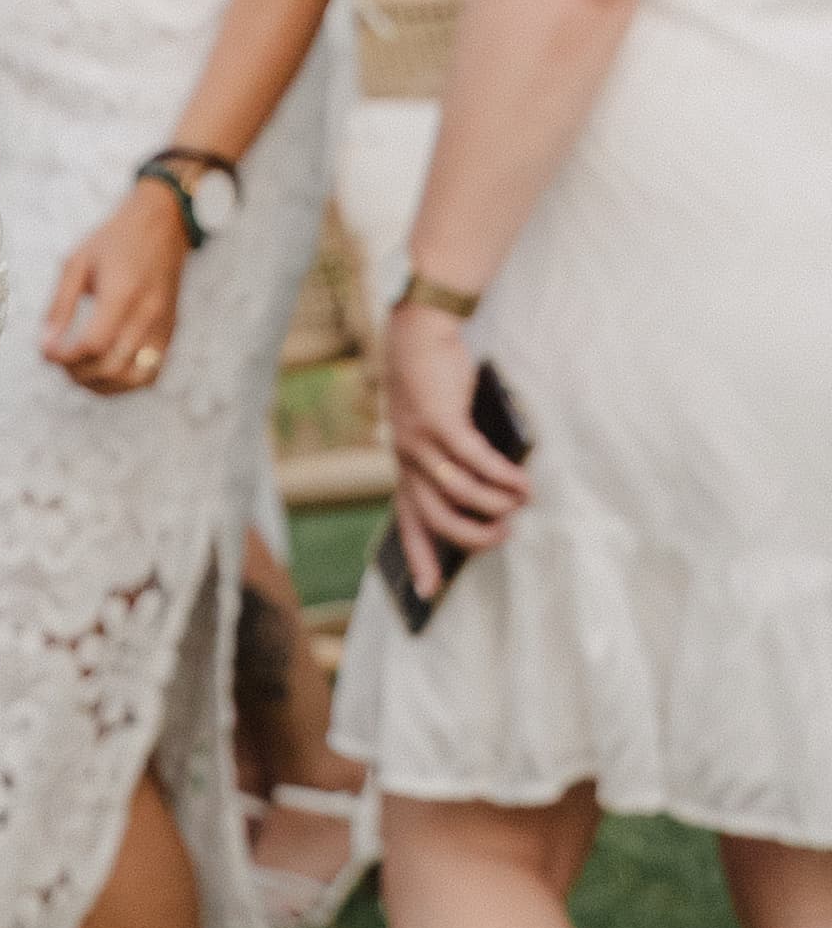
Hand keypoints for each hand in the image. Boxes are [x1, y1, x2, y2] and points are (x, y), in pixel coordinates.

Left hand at [41, 182, 192, 396]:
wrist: (163, 223)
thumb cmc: (116, 238)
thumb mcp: (76, 262)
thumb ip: (60, 305)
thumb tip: (45, 344)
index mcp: (122, 293)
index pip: (94, 344)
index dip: (66, 357)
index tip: (47, 352)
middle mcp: (148, 314)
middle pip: (112, 366)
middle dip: (78, 373)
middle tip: (58, 362)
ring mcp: (164, 327)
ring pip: (134, 379)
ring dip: (102, 385)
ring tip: (78, 372)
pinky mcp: (170, 333)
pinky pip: (151, 373)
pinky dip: (124, 382)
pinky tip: (103, 372)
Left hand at [384, 291, 527, 579]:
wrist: (419, 333)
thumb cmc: (435, 383)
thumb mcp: (438, 428)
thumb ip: (456, 460)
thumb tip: (495, 495)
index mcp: (405, 466)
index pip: (408, 522)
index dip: (419, 558)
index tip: (428, 594)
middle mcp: (406, 459)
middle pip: (436, 518)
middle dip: (472, 536)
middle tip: (502, 535)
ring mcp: (419, 441)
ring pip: (459, 491)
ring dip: (495, 504)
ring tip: (522, 504)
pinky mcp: (439, 420)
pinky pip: (475, 460)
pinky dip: (502, 476)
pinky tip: (523, 483)